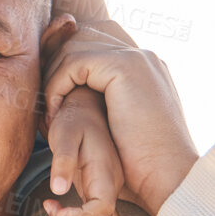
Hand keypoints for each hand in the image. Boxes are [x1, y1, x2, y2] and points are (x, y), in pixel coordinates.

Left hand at [39, 88, 124, 215]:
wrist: (87, 107)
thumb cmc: (74, 118)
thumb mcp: (66, 134)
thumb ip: (63, 161)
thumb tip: (58, 190)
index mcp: (106, 174)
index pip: (101, 210)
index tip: (56, 214)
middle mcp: (112, 187)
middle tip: (45, 215)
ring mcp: (109, 192)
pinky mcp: (101, 193)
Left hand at [42, 23, 198, 215]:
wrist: (169, 178)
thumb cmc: (146, 166)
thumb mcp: (125, 127)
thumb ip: (109, 105)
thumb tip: (83, 98)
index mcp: (145, 67)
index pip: (95, 42)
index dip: (67, 64)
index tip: (52, 96)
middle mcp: (142, 56)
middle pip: (81, 37)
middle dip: (55, 66)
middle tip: (45, 102)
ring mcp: (136, 58)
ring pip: (73, 49)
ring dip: (53, 80)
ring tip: (50, 115)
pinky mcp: (124, 67)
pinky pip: (73, 63)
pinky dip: (56, 87)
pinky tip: (56, 115)